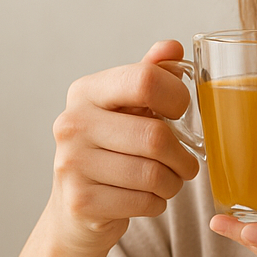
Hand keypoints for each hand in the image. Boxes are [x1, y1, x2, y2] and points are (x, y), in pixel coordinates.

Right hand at [45, 40, 199, 255]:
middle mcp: (72, 123)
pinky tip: (146, 199)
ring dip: (173, 183)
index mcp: (86, 92)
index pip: (144, 80)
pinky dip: (157, 204)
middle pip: (155, 136)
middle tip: (185, 164)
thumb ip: (150, 74)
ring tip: (167, 182)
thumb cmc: (110, 150)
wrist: (75, 208)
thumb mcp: (126, 108)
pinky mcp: (81, 201)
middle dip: (182, 156)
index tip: (179, 112)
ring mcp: (72, 164)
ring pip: (153, 174)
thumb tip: (172, 47)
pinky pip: (144, 202)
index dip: (176, 97)